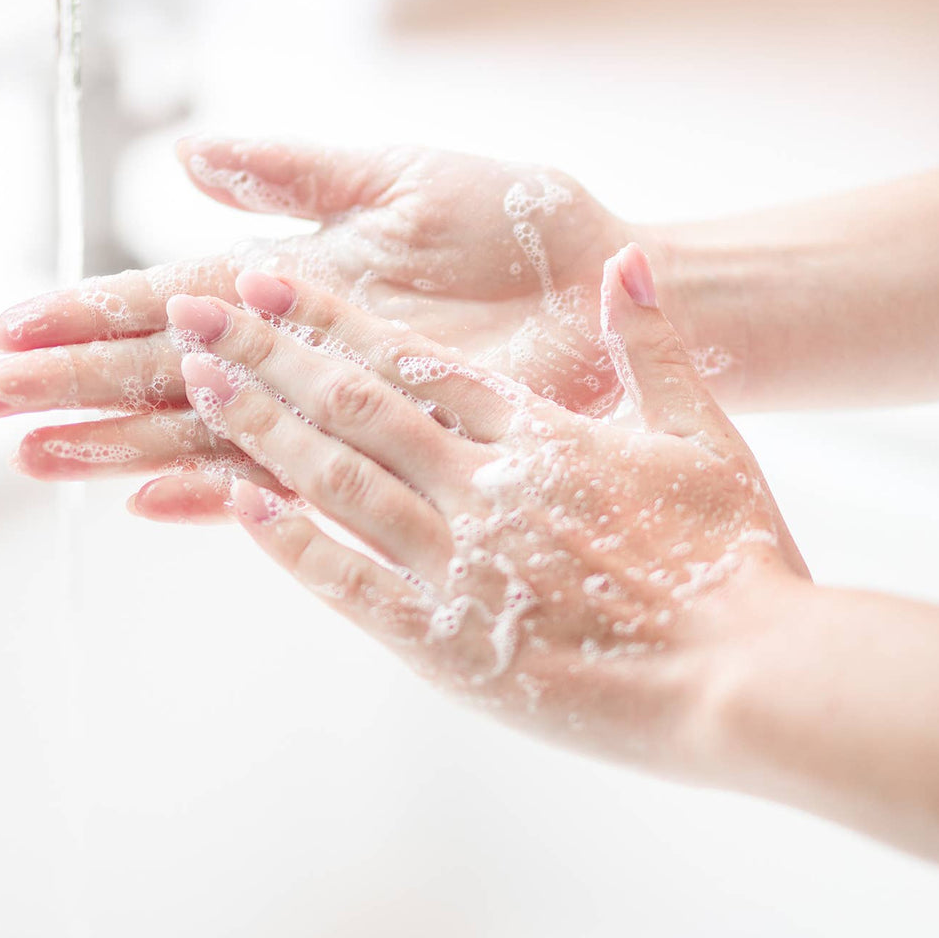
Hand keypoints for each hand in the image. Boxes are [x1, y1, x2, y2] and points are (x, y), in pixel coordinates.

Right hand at [0, 138, 631, 518]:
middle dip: (73, 385)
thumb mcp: (400, 178)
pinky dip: (222, 490)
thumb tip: (189, 157)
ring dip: (121, 443)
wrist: (605, 288)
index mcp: (295, 284)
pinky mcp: (388, 451)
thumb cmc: (521, 227)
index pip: (167, 299)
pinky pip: (293, 477)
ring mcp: (338, 406)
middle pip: (166, 371)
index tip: (4, 329)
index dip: (85, 314)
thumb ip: (296, 173)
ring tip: (39, 456)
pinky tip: (154, 498)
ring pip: (209, 430)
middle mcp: (302, 353)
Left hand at [163, 244, 808, 771]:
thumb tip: (629, 263)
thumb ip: (654, 344)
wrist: (743, 674)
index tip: (271, 285)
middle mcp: (482, 484)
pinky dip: (287, 541)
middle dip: (268, 352)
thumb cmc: (738, 560)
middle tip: (195, 313)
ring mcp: (455, 559)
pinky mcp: (441, 640)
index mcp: (542, 430)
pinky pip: (344, 581)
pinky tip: (235, 504)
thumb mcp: (707, 431)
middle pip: (355, 403)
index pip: (415, 359)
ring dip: (259, 426)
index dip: (334, 319)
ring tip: (196, 382)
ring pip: (336, 478)